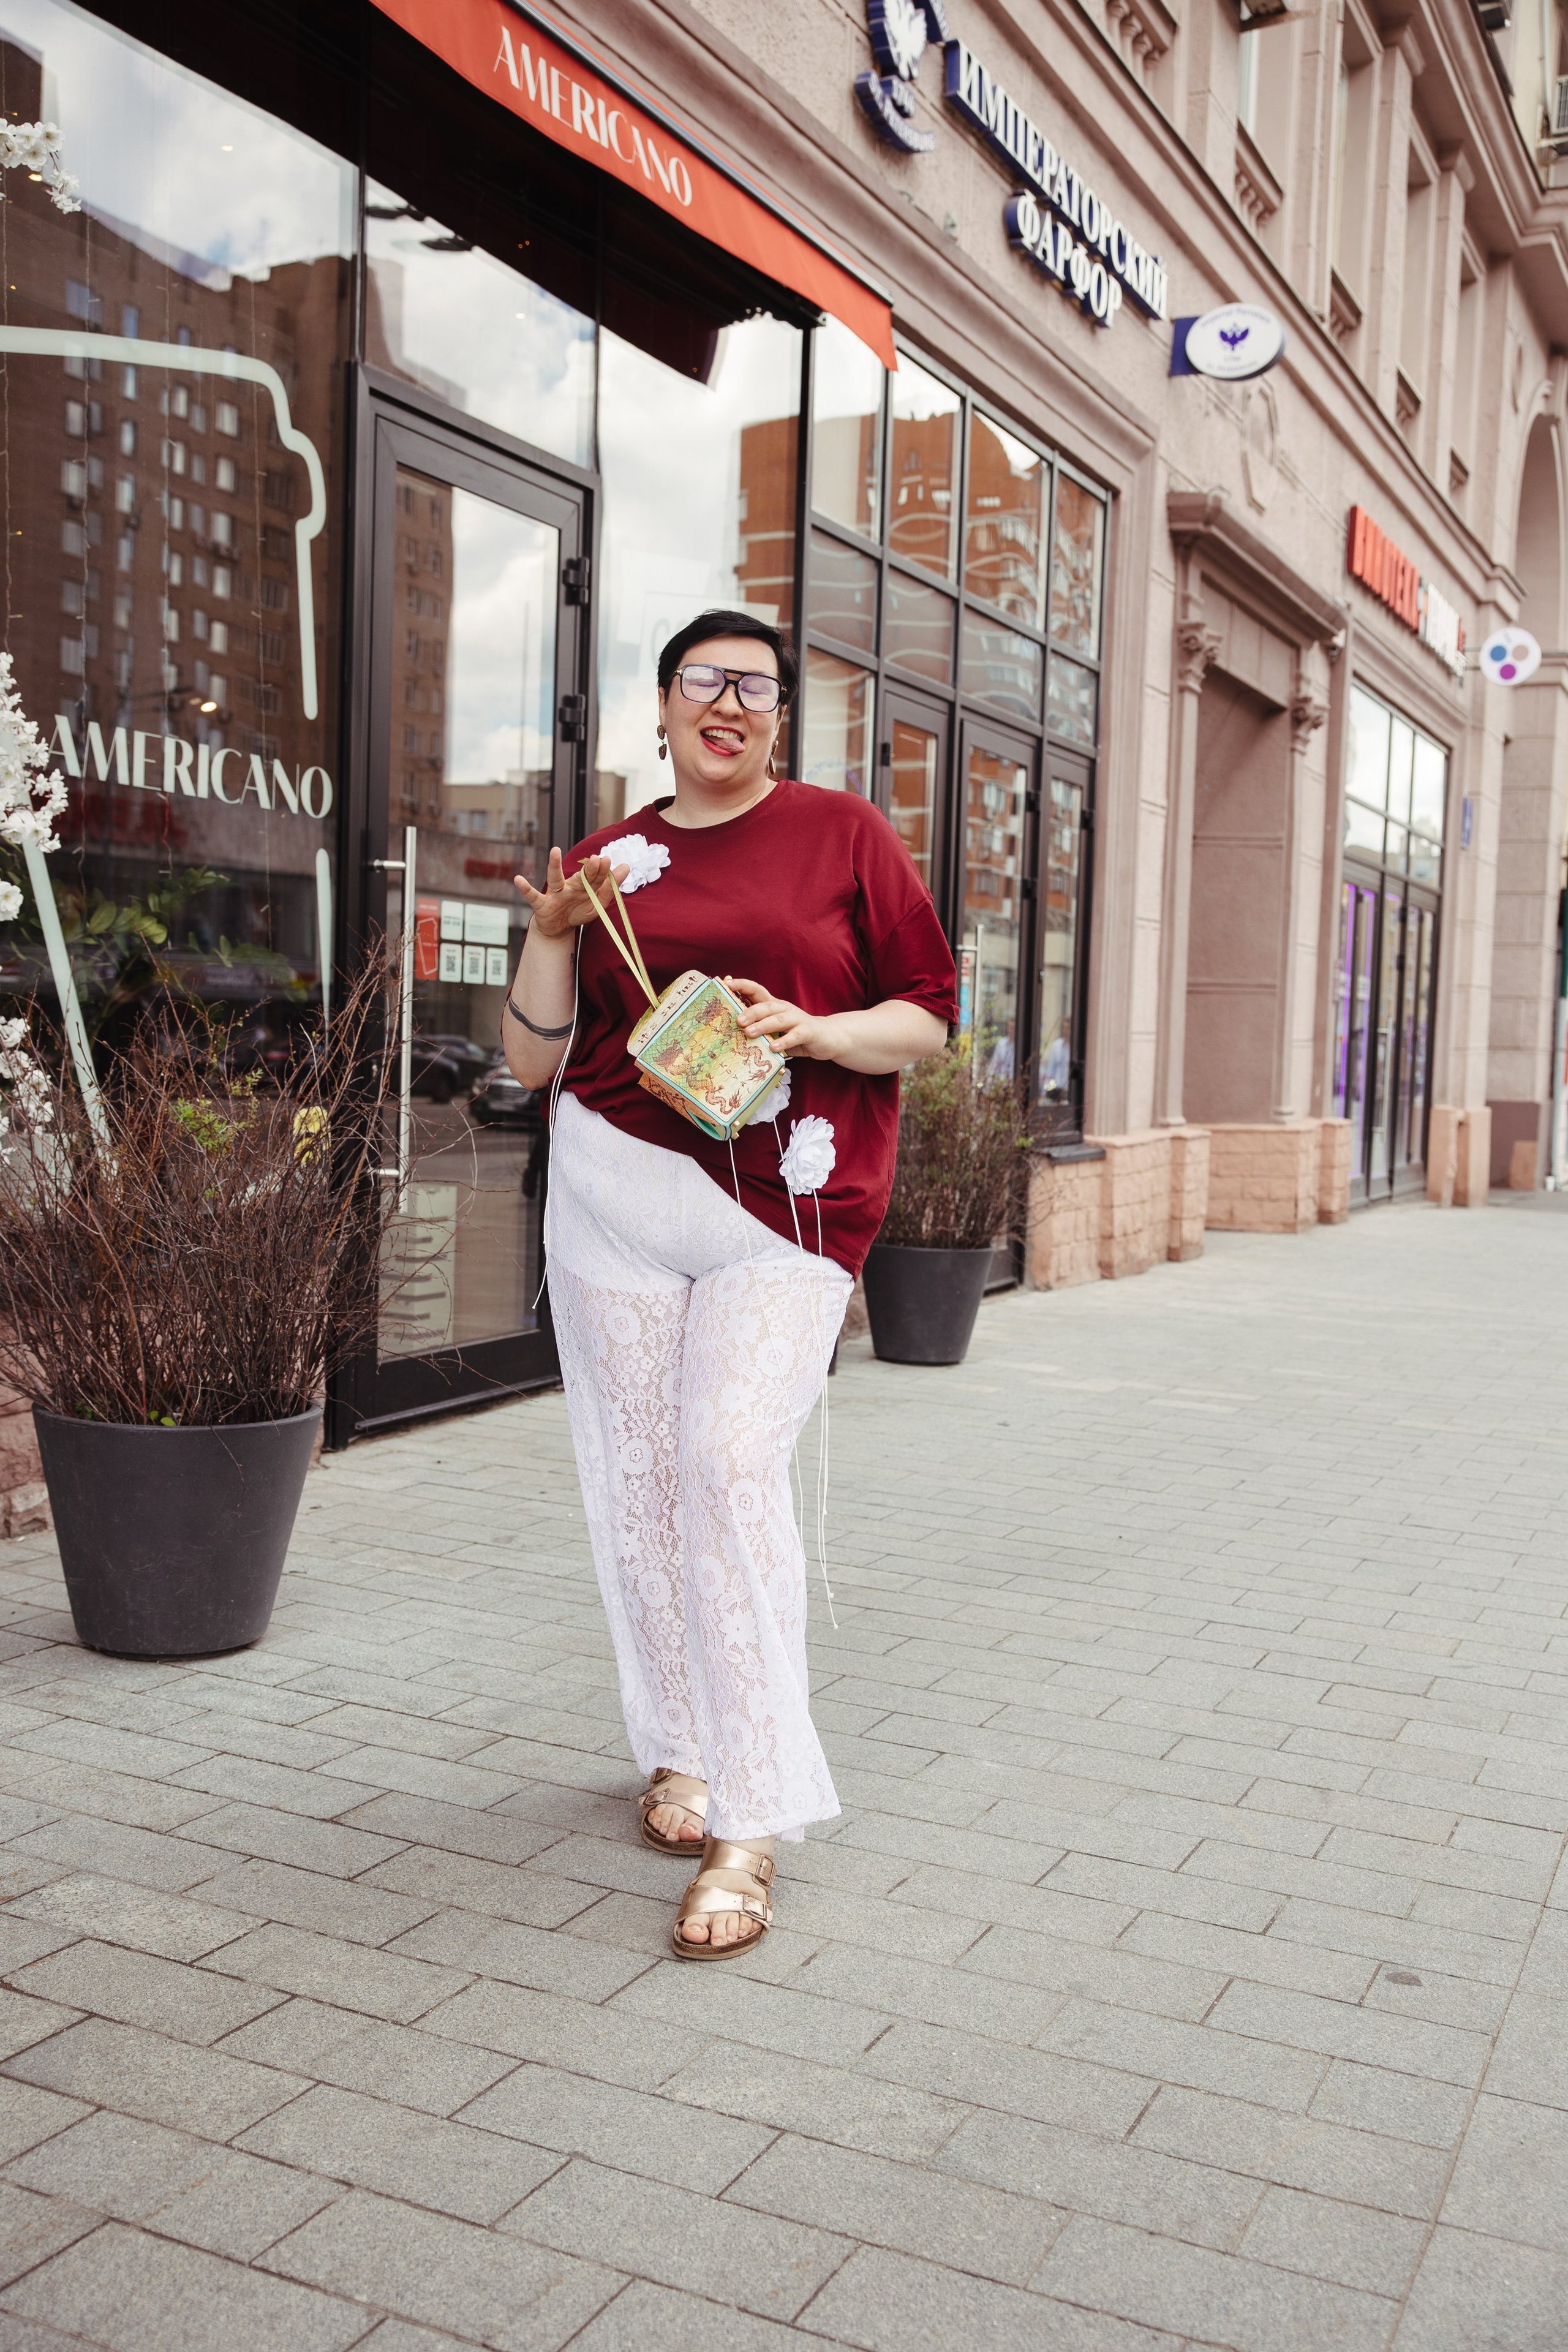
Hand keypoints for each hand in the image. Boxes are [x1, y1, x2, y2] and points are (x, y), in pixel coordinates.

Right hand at [513, 848, 629, 939]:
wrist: (559, 929)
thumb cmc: (577, 911)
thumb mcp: (597, 903)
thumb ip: (610, 887)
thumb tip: (625, 866)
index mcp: (584, 887)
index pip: (595, 878)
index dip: (602, 871)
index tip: (608, 860)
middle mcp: (569, 887)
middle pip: (580, 878)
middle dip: (588, 870)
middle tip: (597, 859)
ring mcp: (555, 894)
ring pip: (555, 879)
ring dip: (555, 865)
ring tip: (555, 851)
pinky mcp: (542, 904)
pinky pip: (533, 896)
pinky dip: (525, 889)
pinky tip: (518, 879)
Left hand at [725, 976, 848, 1061]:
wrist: (828, 1037)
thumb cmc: (797, 1033)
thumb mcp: (777, 1028)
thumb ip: (761, 1027)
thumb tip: (734, 1031)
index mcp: (775, 1006)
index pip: (757, 991)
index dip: (743, 985)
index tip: (727, 983)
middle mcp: (785, 1009)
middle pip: (766, 1006)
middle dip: (751, 1012)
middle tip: (738, 1021)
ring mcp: (797, 1019)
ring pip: (778, 1019)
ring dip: (763, 1026)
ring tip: (750, 1033)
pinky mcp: (808, 1032)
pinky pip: (794, 1036)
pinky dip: (783, 1042)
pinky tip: (773, 1047)